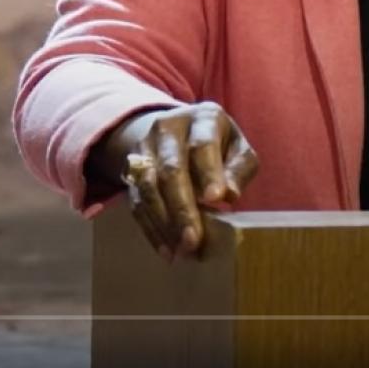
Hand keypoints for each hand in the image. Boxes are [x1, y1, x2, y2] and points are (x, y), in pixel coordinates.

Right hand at [95, 102, 259, 260]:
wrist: (176, 130)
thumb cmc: (217, 144)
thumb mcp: (237, 147)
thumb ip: (239, 168)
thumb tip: (228, 195)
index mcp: (203, 118)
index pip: (203, 145)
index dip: (208, 172)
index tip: (215, 198)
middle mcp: (168, 128)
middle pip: (171, 169)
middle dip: (182, 207)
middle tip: (194, 239)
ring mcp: (144, 148)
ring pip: (148, 187)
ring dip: (164, 222)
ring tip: (181, 250)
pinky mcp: (129, 170)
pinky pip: (136, 202)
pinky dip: (151, 228)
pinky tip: (166, 249)